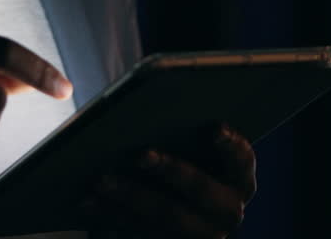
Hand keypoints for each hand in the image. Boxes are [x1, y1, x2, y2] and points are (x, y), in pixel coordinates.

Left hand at [82, 123, 256, 238]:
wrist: (175, 211)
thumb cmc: (182, 160)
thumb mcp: (191, 149)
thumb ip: (184, 131)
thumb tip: (157, 104)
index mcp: (240, 180)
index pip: (243, 159)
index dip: (231, 145)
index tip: (213, 127)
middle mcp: (228, 211)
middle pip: (200, 189)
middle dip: (170, 170)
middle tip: (140, 153)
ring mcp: (200, 234)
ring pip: (166, 215)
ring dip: (130, 196)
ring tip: (101, 178)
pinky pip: (139, 230)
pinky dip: (111, 214)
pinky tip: (87, 200)